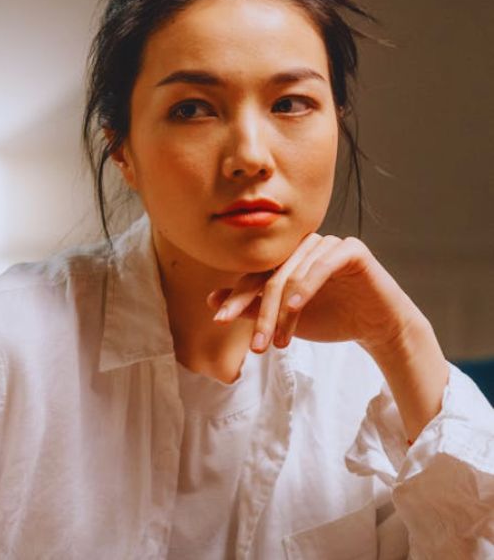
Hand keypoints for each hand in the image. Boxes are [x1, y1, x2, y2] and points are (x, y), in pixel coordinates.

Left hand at [207, 233, 422, 354]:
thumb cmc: (331, 318)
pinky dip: (306, 287)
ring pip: (293, 277)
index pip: (253, 276)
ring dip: (283, 313)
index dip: (235, 298)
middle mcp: (303, 246)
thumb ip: (251, 307)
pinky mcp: (350, 249)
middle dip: (260, 314)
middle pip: (270, 278)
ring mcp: (327, 244)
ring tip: (278, 342)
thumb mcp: (284, 318)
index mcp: (286, 258)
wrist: (378, 327)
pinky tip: (295, 307)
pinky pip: (321, 266)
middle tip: (255, 345)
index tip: (218, 321)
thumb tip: (212, 300)